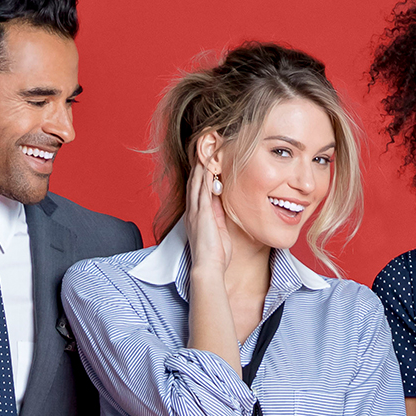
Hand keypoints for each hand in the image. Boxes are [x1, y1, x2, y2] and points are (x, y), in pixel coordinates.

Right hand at [184, 158, 230, 275]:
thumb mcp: (218, 230)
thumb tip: (221, 201)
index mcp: (196, 216)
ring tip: (204, 150)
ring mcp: (196, 212)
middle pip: (193, 182)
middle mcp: (193, 212)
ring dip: (200, 166)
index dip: (199, 174)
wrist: (208, 267)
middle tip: (201, 149)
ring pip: (196, 183)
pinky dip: (204, 177)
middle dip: (197, 165)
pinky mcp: (202, 214)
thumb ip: (218, 215)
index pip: (196, 190)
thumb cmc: (215, 254)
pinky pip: (202, 190)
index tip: (203, 161)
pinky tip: (208, 166)